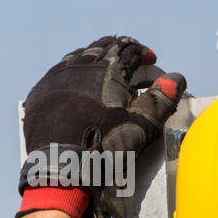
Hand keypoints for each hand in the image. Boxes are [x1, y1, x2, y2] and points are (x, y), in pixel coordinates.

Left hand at [17, 35, 186, 217]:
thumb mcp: (142, 126)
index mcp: (107, 70)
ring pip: (79, 56)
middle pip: (102, 47)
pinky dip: (75, 72)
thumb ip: (161, 99)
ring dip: (96, 58)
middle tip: (131, 61)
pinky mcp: (40, 93)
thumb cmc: (105, 147)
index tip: (151, 60)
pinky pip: (59, 71)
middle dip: (120, 50)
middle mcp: (79, 66)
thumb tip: (176, 78)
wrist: (61, 169)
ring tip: (106, 70)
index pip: (128, 50)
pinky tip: (79, 84)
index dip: (143, 53)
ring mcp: (55, 78)